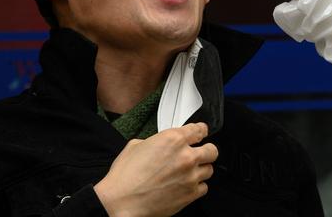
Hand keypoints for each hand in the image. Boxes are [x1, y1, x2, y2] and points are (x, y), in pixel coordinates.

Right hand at [94, 122, 217, 216]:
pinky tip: (185, 186)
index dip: (201, 131)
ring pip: (209, 170)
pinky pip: (204, 188)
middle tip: (199, 154)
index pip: (200, 129)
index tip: (201, 134)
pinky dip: (196, 187)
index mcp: (173, 139)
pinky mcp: (190, 194)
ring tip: (189, 173)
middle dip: (206, 151)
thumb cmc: (124, 176)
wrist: (119, 202)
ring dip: (200, 170)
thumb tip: (160, 143)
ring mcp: (190, 176)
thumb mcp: (136, 145)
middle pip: (212, 150)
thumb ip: (155, 140)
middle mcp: (186, 156)